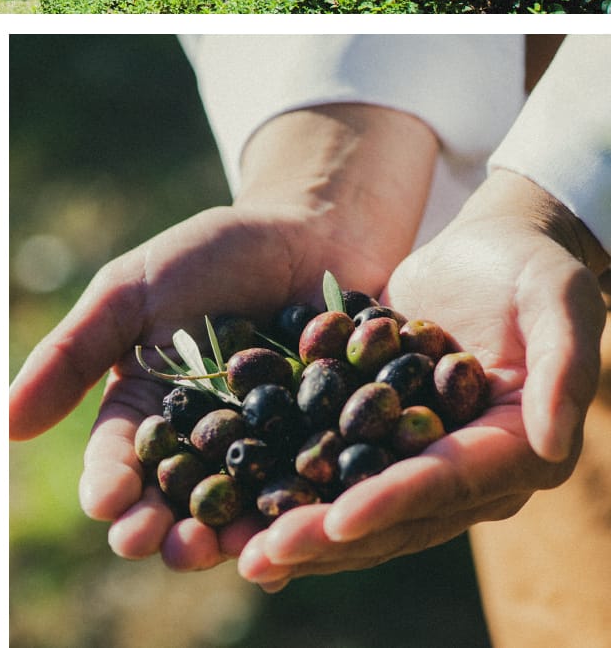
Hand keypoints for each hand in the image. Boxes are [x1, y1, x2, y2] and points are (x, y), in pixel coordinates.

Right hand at [10, 103, 439, 572]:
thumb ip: (71, 354)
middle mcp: (202, 447)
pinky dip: (300, 521)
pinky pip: (311, 499)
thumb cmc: (214, 253)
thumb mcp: (131, 292)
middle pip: (175, 500)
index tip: (107, 504)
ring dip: (228, 539)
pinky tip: (295, 535)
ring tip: (222, 551)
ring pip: (240, 512)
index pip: (117, 457)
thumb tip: (5, 426)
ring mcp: (265, 457)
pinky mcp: (329, 460)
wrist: (313, 229)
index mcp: (147, 410)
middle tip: (161, 543)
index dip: (110, 485)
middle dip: (164, 528)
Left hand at [236, 170, 607, 589]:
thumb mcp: (560, 300)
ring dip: (299, 526)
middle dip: (326, 535)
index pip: (447, 483)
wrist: (492, 245)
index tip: (337, 522)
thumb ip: (565, 367)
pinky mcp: (383, 429)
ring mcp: (423, 454)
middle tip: (261, 556)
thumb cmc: (534, 265)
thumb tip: (552, 445)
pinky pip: (333, 462)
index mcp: (516, 450)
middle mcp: (470, 469)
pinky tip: (238, 501)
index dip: (392, 503)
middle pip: (393, 510)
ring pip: (356, 500)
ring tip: (238, 551)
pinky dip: (289, 481)